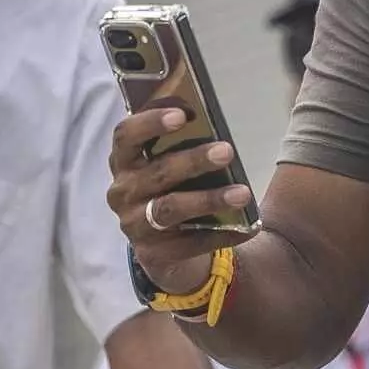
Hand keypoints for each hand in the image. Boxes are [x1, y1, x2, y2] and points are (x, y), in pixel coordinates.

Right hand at [106, 107, 253, 293]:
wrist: (165, 246)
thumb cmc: (171, 189)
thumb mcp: (166, 165)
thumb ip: (179, 144)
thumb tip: (210, 122)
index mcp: (124, 161)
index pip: (126, 136)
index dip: (150, 122)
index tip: (182, 115)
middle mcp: (123, 192)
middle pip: (157, 172)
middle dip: (193, 160)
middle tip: (226, 151)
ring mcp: (134, 224)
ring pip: (170, 209)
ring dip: (208, 199)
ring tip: (242, 194)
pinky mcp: (152, 254)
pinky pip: (190, 243)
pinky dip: (220, 234)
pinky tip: (246, 227)